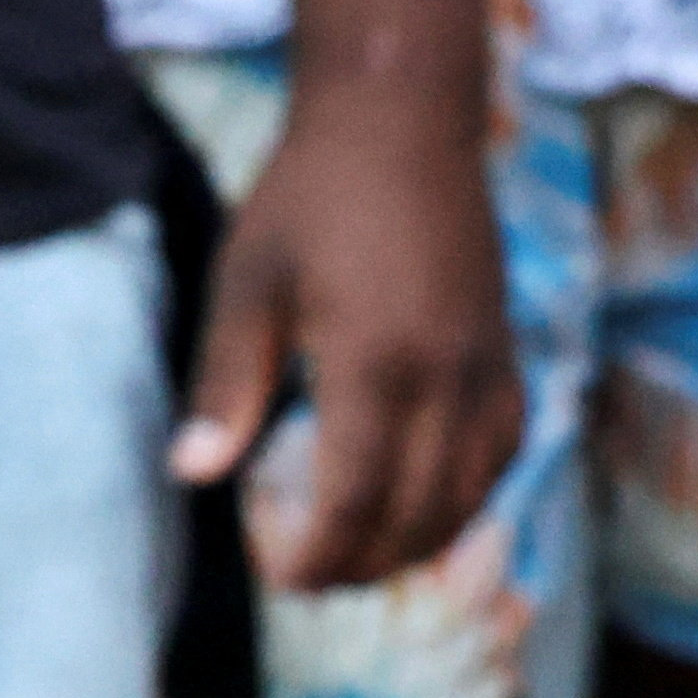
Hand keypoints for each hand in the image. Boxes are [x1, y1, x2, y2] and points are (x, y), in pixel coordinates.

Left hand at [170, 86, 520, 591]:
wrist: (401, 120)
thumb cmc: (308, 198)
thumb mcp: (245, 286)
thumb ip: (224, 386)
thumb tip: (193, 474)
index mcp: (377, 361)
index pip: (357, 500)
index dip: (319, 556)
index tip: (280, 576)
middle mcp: (447, 372)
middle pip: (416, 515)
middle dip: (360, 564)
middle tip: (304, 577)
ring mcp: (487, 363)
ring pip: (468, 495)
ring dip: (413, 544)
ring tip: (353, 556)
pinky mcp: (505, 351)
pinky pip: (501, 452)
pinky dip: (462, 497)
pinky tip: (417, 509)